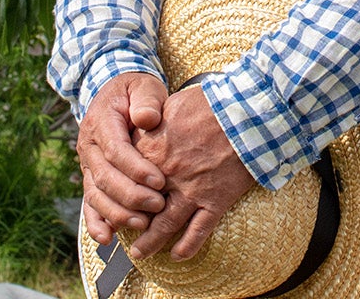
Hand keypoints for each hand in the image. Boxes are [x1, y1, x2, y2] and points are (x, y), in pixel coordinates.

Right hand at [77, 72, 168, 242]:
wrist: (116, 96)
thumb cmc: (136, 92)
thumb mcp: (143, 86)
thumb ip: (146, 100)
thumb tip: (147, 118)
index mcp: (101, 121)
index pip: (116, 150)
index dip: (136, 168)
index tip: (159, 181)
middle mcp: (88, 146)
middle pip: (105, 177)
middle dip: (132, 195)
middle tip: (158, 205)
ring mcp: (87, 165)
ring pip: (96, 195)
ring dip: (117, 213)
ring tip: (142, 223)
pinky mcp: (91, 179)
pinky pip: (89, 203)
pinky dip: (96, 223)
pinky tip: (107, 239)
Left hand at [129, 85, 255, 261]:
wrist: (245, 114)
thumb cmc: (211, 104)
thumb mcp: (171, 105)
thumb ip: (152, 120)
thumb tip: (143, 122)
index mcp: (152, 151)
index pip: (125, 178)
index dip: (117, 190)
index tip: (113, 196)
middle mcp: (166, 176)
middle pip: (139, 207)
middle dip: (127, 221)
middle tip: (119, 230)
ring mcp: (190, 191)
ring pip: (164, 225)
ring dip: (149, 242)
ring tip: (138, 253)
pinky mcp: (214, 201)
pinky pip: (198, 231)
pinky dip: (187, 246)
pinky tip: (178, 256)